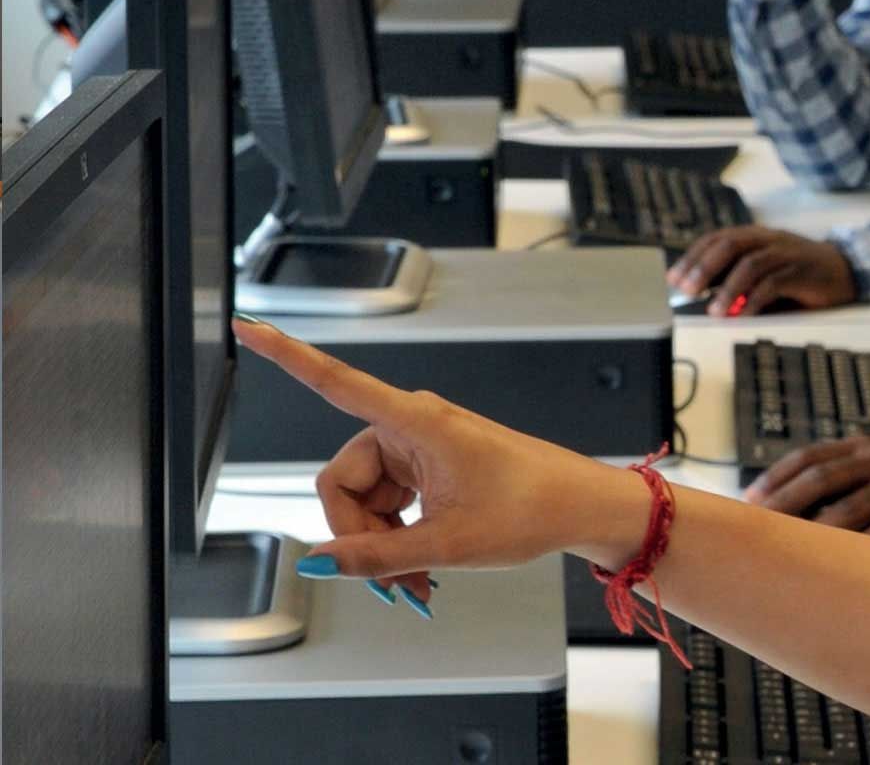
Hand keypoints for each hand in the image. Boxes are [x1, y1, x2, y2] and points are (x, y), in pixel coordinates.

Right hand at [230, 318, 657, 590]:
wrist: (580, 508)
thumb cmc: (534, 507)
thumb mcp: (448, 543)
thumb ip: (377, 555)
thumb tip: (319, 561)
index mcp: (415, 421)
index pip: (336, 381)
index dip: (287, 355)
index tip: (249, 325)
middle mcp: (412, 425)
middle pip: (342, 482)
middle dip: (358, 536)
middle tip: (394, 581)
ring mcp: (420, 447)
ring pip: (365, 501)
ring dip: (381, 546)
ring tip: (417, 583)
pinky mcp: (429, 466)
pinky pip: (389, 504)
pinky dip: (398, 539)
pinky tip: (421, 569)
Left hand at [667, 226, 857, 315]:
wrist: (846, 271)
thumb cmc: (799, 274)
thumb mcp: (765, 273)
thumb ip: (739, 281)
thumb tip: (704, 300)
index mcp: (756, 236)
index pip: (718, 239)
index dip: (693, 256)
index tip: (674, 277)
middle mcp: (769, 239)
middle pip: (730, 244)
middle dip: (704, 267)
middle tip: (686, 290)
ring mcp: (787, 253)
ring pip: (751, 263)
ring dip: (728, 287)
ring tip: (714, 310)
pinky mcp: (803, 272)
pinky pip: (773, 283)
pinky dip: (754, 300)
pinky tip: (742, 315)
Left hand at [744, 439, 869, 541]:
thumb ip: (843, 477)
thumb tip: (786, 508)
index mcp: (863, 446)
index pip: (809, 456)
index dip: (775, 478)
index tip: (748, 503)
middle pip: (821, 478)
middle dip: (784, 504)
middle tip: (756, 529)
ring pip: (850, 508)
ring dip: (814, 531)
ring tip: (788, 553)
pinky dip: (860, 547)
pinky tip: (839, 565)